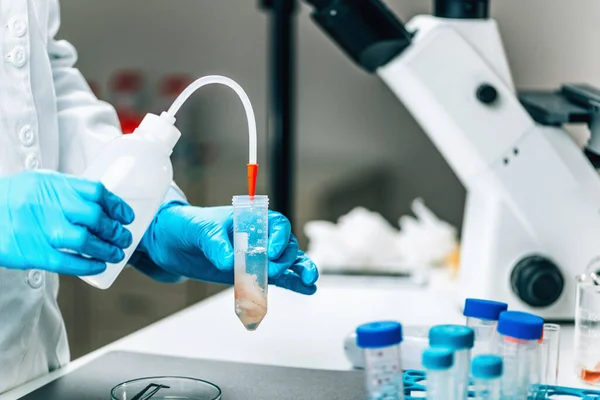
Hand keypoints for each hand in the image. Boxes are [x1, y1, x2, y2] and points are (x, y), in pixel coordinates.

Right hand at [0, 171, 133, 274]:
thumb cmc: (12, 198)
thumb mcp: (39, 182)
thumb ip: (68, 190)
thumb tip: (101, 204)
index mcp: (53, 184)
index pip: (95, 192)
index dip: (117, 206)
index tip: (126, 216)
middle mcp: (48, 205)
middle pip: (94, 217)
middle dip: (115, 230)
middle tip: (124, 238)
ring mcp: (40, 230)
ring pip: (85, 241)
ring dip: (106, 249)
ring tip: (116, 253)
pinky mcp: (33, 252)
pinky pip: (67, 261)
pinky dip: (88, 265)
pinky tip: (99, 265)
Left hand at [137, 203, 318, 293]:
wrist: (169, 242)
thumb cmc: (184, 225)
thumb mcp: (198, 229)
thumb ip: (215, 243)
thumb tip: (228, 261)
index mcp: (248, 219)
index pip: (275, 224)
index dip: (278, 237)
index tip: (269, 251)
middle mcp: (256, 237)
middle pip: (284, 245)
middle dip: (286, 258)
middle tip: (274, 269)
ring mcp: (255, 257)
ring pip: (286, 262)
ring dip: (299, 271)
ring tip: (310, 281)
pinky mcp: (249, 274)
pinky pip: (275, 279)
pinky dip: (292, 283)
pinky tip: (306, 289)